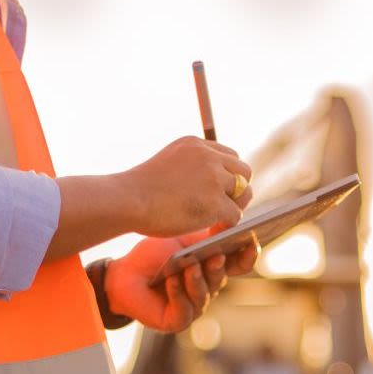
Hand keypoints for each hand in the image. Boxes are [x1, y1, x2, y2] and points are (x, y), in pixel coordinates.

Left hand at [104, 227, 260, 332]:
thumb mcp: (185, 240)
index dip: (248, 255)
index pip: (240, 264)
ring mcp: (194, 307)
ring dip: (197, 281)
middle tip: (215, 255)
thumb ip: (209, 235)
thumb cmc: (155, 255)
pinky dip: (178, 293)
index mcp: (214, 269)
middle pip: (220, 279)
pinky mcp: (177, 320)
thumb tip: (232, 216)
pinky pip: (183, 309)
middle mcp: (208, 289)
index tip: (250, 240)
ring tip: (190, 266)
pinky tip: (172, 281)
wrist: (125, 273)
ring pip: (203, 295)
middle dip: (217, 268)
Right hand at [118, 136, 252, 237]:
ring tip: (219, 217)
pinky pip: (235, 215)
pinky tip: (214, 228)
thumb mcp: (167, 163)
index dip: (226, 174)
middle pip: (243, 170)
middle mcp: (208, 156)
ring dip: (235, 206)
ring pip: (244, 191)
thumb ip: (189, 167)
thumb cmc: (139, 189)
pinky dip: (227, 224)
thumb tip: (206, 185)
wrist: (128, 200)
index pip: (228, 155)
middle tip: (224, 205)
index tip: (217, 190)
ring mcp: (213, 178)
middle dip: (237, 188)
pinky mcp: (215, 202)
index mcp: (195, 144)